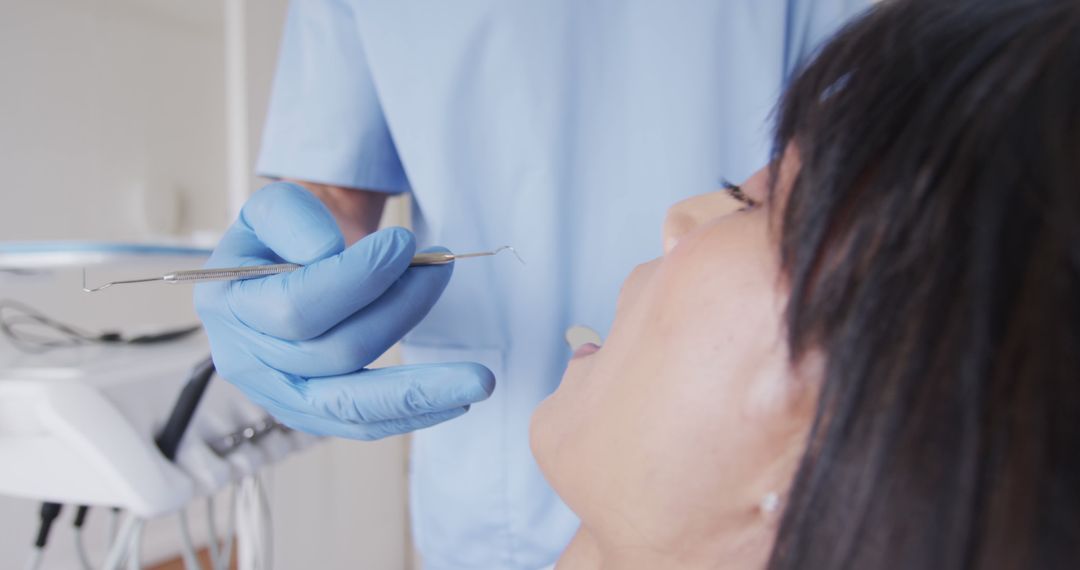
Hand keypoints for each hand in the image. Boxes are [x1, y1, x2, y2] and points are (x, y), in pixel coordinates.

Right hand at [195, 182, 493, 439]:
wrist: (288, 267)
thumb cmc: (284, 237)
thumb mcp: (277, 205)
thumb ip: (291, 216)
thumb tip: (328, 252)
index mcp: (227, 303)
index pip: (296, 306)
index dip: (357, 277)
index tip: (406, 243)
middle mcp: (245, 360)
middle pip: (333, 353)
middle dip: (398, 309)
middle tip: (442, 271)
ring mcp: (279, 395)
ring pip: (353, 404)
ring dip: (421, 386)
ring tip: (478, 374)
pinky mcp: (313, 414)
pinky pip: (363, 426)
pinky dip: (412, 416)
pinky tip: (456, 403)